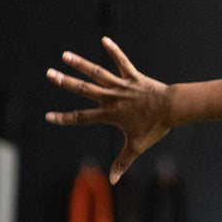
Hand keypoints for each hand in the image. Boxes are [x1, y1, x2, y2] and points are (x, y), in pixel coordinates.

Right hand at [46, 37, 171, 183]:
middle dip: (65, 82)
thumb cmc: (155, 127)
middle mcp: (112, 97)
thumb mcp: (136, 146)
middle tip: (49, 74)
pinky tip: (104, 39)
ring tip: (65, 55)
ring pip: (97, 73)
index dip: (64, 119)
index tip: (48, 117)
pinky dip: (114, 51)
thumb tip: (114, 182)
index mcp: (110, 114)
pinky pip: (122, 62)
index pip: (82, 118)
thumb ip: (123, 162)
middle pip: (84, 89)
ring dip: (81, 64)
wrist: (172, 109)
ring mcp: (122, 85)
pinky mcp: (134, 77)